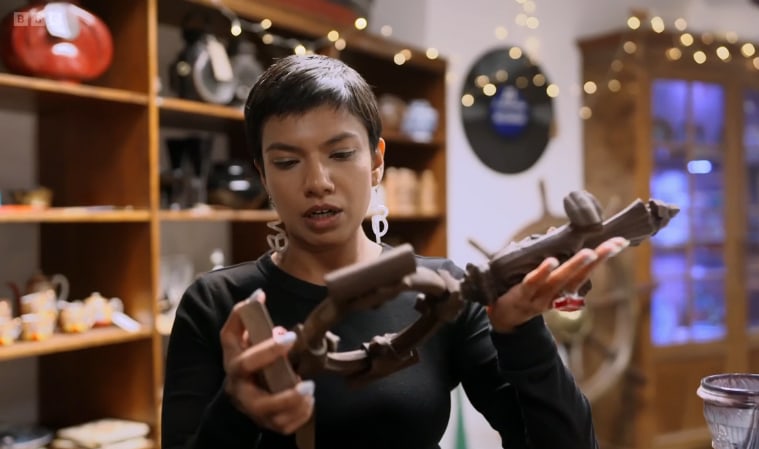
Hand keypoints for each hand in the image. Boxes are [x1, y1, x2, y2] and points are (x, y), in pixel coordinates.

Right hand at [220, 293, 313, 433]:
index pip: (244, 361)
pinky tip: (308, 403)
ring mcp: (253, 411)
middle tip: (308, 383)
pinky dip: (299, 416)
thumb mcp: (239, 337)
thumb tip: (258, 294)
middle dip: (285, 396)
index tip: (291, 337)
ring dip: (295, 407)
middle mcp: (240, 392)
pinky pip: (284, 426)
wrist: (238, 391)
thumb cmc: (244, 358)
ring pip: (274, 419)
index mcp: (234, 367)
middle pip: (258, 402)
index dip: (267, 350)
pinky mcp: (266, 423)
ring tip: (310, 390)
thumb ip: (245, 317)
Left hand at [487, 236, 629, 332]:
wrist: (504, 318)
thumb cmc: (524, 292)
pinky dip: (542, 272)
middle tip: (613, 245)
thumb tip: (554, 231)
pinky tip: (551, 261)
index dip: (603, 257)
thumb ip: (548, 256)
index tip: (620, 242)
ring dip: (575, 266)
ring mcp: (541, 296)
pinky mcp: (522, 295)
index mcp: (563, 288)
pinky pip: (533, 283)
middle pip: (579, 276)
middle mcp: (557, 294)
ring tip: (589, 253)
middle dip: (597, 260)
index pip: (586, 271)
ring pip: (560, 280)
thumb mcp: (540, 277)